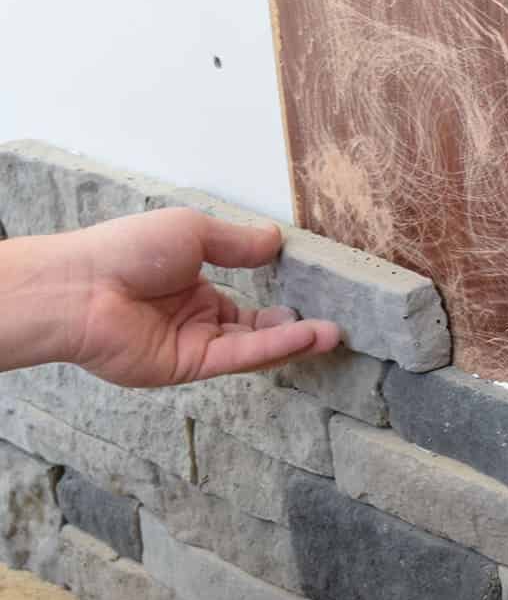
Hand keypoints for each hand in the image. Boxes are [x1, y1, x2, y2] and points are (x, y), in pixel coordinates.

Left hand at [33, 208, 340, 387]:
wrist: (83, 286)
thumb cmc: (127, 249)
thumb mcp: (192, 232)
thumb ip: (237, 243)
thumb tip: (276, 239)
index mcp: (190, 285)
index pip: (244, 302)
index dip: (276, 302)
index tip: (311, 295)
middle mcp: (194, 319)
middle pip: (253, 329)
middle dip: (292, 328)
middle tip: (330, 322)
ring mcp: (193, 345)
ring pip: (252, 346)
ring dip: (292, 340)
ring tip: (331, 333)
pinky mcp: (189, 367)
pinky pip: (239, 357)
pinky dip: (273, 347)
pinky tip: (304, 336)